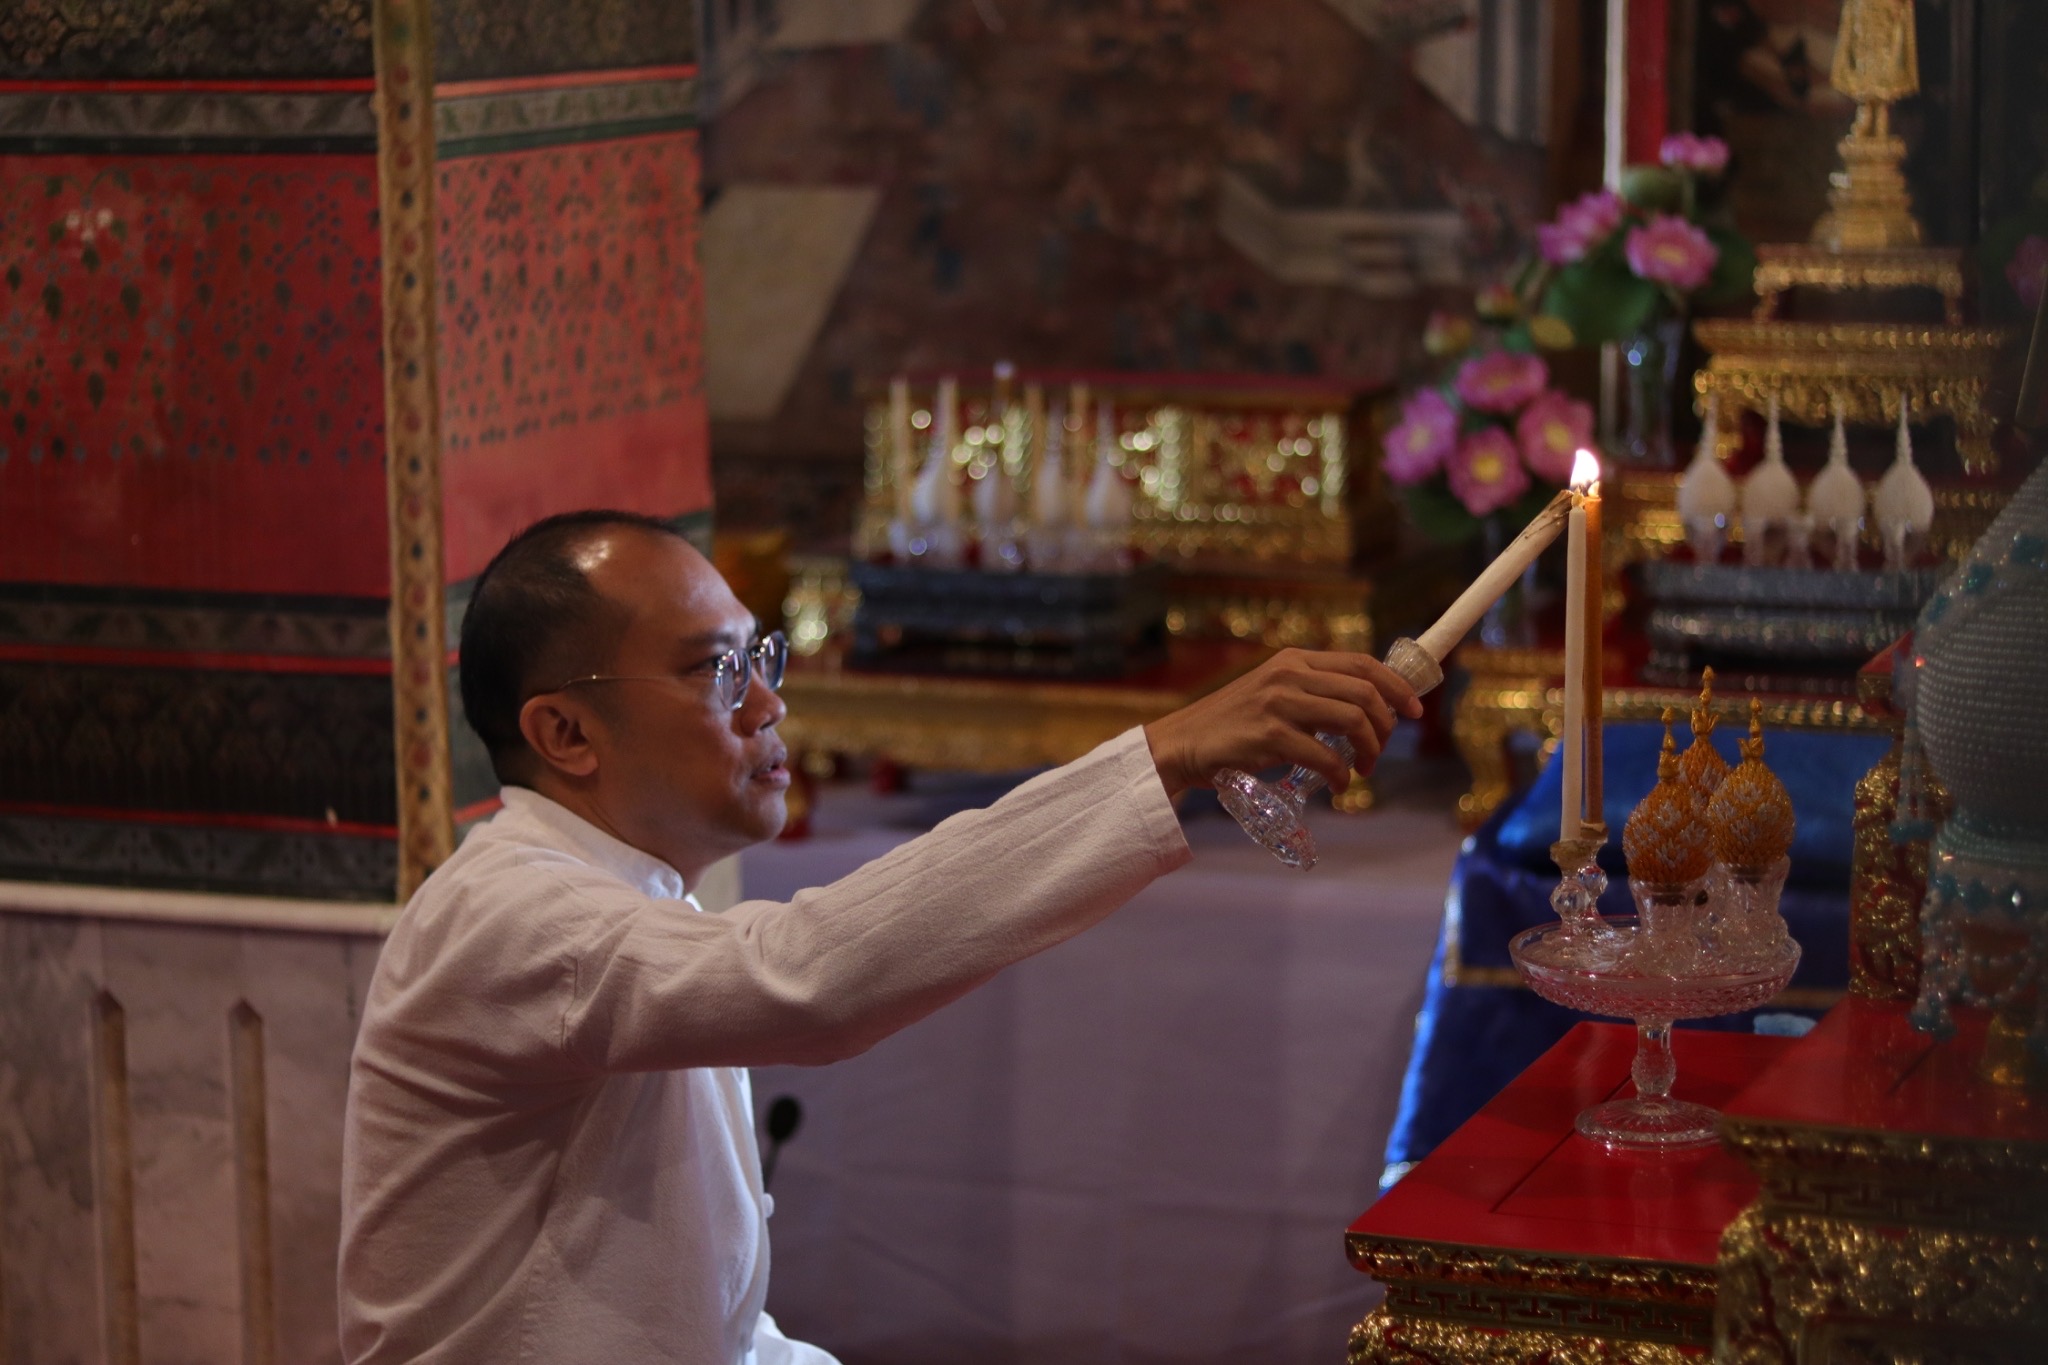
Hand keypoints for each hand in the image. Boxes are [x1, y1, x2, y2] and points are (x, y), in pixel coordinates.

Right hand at [1142, 649, 1424, 798]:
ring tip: (1362, 771)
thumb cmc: (1232, 725)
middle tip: (1380, 752)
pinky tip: (1337, 786)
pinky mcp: (1269, 734)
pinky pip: (1326, 756)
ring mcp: (1279, 702)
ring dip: (1369, 751)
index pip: (1362, 663)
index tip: (1414, 711)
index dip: (1397, 686)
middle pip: (1365, 691)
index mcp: (1294, 659)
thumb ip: (1310, 693)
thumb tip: (1364, 709)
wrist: (1183, 743)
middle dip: (1386, 725)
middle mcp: (1289, 674)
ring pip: (1352, 720)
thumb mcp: (1273, 693)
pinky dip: (1340, 775)